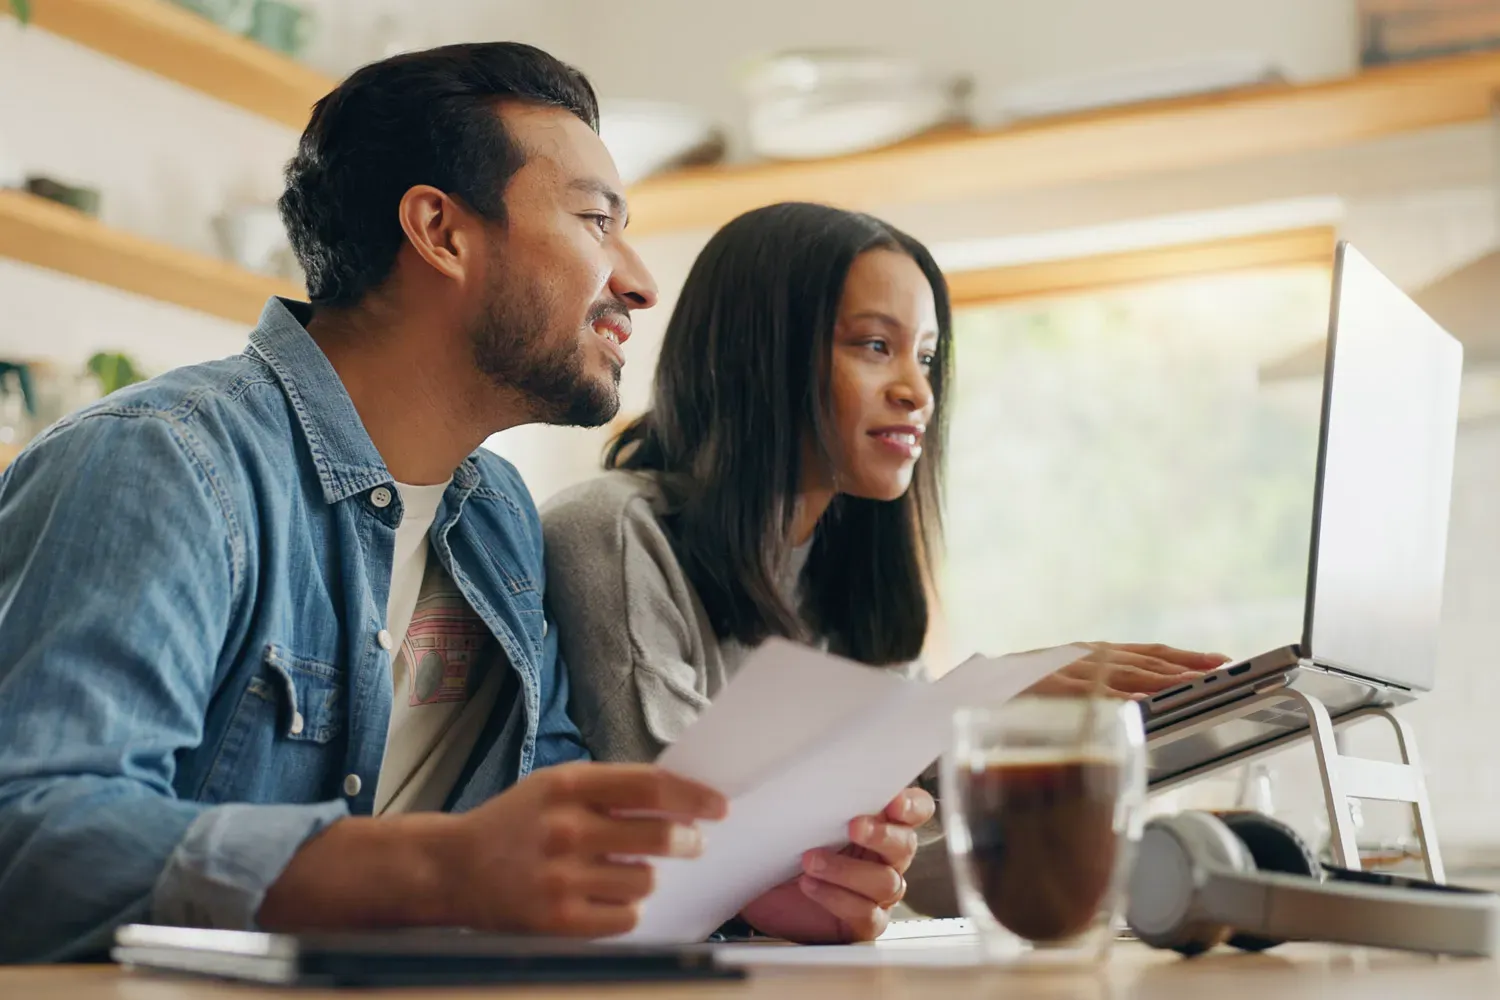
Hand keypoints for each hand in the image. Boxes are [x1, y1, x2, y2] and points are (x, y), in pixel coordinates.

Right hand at [441, 761, 726, 936]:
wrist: (452, 868)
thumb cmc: (514, 823)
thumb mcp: (555, 786)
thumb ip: (611, 787)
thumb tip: (680, 798)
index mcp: (568, 786)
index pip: (650, 786)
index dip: (693, 796)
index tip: (719, 807)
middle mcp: (566, 829)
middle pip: (658, 836)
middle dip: (686, 841)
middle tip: (690, 843)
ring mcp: (561, 878)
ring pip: (645, 881)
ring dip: (647, 876)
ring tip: (622, 871)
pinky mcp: (558, 921)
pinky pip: (626, 917)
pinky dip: (627, 908)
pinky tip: (607, 897)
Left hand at [737, 786, 933, 942]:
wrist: (759, 891)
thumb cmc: (786, 848)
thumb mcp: (799, 815)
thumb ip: (820, 796)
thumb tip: (814, 771)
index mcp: (880, 823)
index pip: (915, 810)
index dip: (912, 806)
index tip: (893, 802)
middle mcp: (885, 858)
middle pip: (905, 845)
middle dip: (881, 835)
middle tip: (854, 826)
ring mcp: (877, 893)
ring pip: (885, 881)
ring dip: (847, 869)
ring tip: (811, 861)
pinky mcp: (863, 923)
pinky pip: (866, 914)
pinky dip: (836, 898)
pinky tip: (811, 886)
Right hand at [1029, 642, 1230, 699]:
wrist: (970, 690)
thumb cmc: (1021, 693)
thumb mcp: (1066, 682)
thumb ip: (1102, 688)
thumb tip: (1147, 703)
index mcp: (1093, 655)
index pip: (1149, 653)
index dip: (1186, 656)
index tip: (1223, 662)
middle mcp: (1086, 657)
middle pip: (1146, 661)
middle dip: (1186, 667)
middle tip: (1225, 674)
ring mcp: (1070, 672)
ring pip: (1127, 673)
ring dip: (1165, 679)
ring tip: (1198, 684)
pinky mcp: (1052, 688)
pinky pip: (1093, 694)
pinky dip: (1121, 697)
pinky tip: (1145, 703)